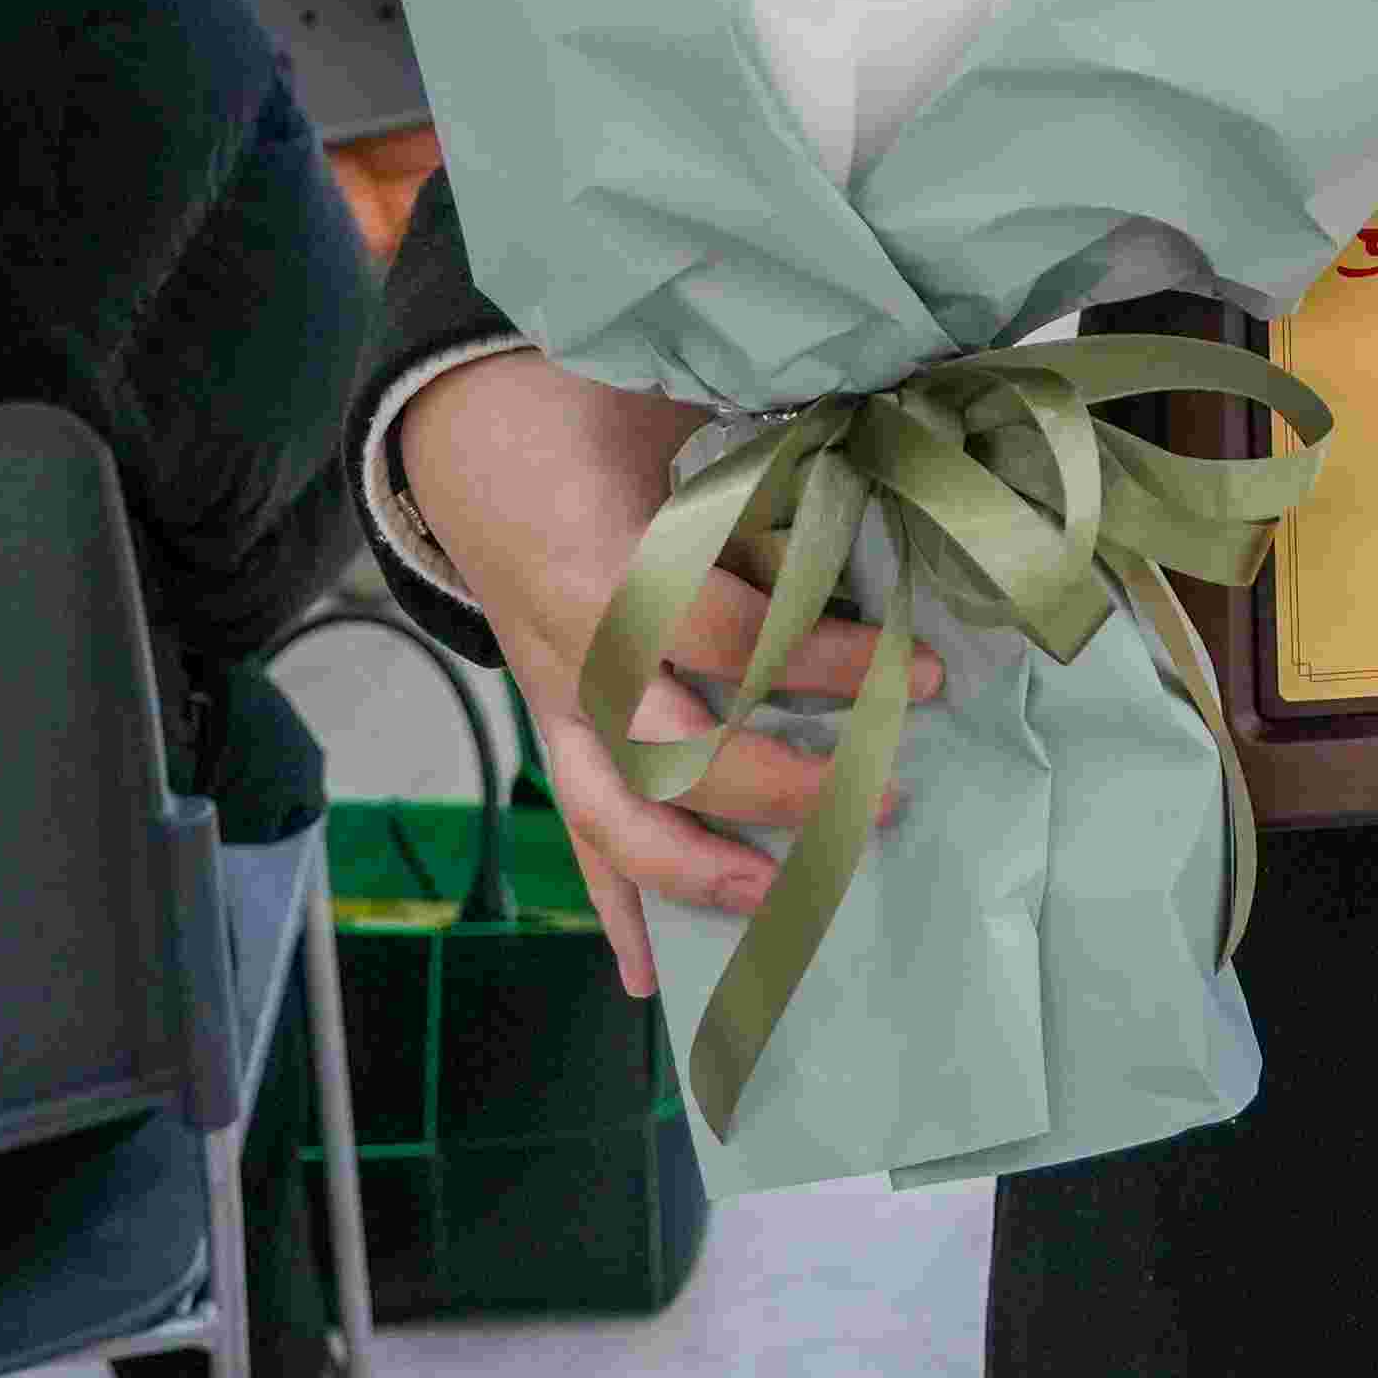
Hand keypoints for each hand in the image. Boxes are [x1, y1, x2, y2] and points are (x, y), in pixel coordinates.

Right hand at [400, 350, 936, 996]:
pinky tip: (651, 976)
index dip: (824, 660)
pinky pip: (578, 824)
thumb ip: (763, 455)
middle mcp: (568, 653)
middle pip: (668, 754)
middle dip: (782, 786)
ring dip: (699, 868)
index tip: (919, 671)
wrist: (457, 420)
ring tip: (784, 900)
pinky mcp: (549, 722)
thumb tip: (875, 494)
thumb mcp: (668, 401)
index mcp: (601, 566)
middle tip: (886, 791)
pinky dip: (614, 901)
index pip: (725, 637)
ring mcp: (551, 699)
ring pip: (613, 813)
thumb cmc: (577, 400)